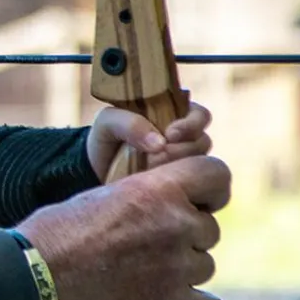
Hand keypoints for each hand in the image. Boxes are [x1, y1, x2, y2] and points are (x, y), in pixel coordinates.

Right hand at [16, 155, 229, 299]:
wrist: (34, 279)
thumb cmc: (55, 234)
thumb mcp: (100, 197)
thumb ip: (142, 197)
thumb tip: (161, 203)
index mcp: (155, 190)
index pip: (217, 175)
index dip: (211, 189)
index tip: (200, 201)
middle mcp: (174, 224)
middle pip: (209, 229)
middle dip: (187, 237)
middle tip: (151, 247)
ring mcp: (175, 266)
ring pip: (206, 266)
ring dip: (185, 271)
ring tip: (148, 275)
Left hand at [86, 101, 211, 179]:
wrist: (97, 169)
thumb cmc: (107, 138)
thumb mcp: (109, 122)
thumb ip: (129, 123)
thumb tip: (160, 143)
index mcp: (173, 115)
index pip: (200, 115)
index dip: (191, 123)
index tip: (171, 134)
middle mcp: (185, 139)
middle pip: (202, 141)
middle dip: (181, 149)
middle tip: (156, 154)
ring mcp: (185, 163)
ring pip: (199, 163)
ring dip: (177, 166)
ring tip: (149, 167)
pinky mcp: (181, 184)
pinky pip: (191, 184)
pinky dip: (177, 183)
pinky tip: (156, 182)